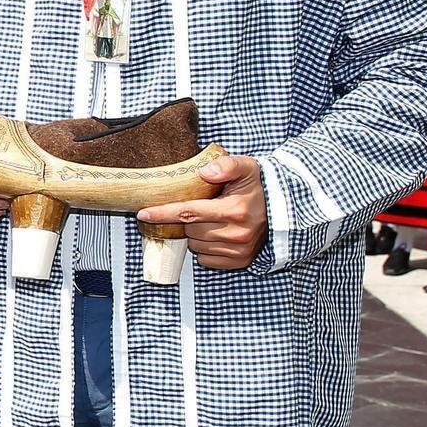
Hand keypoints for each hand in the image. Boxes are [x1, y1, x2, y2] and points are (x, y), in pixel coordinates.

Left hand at [137, 154, 267, 272]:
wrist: (284, 208)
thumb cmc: (258, 186)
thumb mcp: (246, 167)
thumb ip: (225, 165)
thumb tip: (203, 172)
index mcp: (235, 210)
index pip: (188, 212)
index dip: (163, 213)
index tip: (143, 213)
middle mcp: (237, 233)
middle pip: (190, 230)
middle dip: (188, 219)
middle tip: (200, 208)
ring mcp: (239, 250)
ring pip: (196, 246)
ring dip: (196, 234)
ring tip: (211, 221)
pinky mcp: (240, 261)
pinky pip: (206, 259)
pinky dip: (204, 248)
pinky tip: (216, 235)